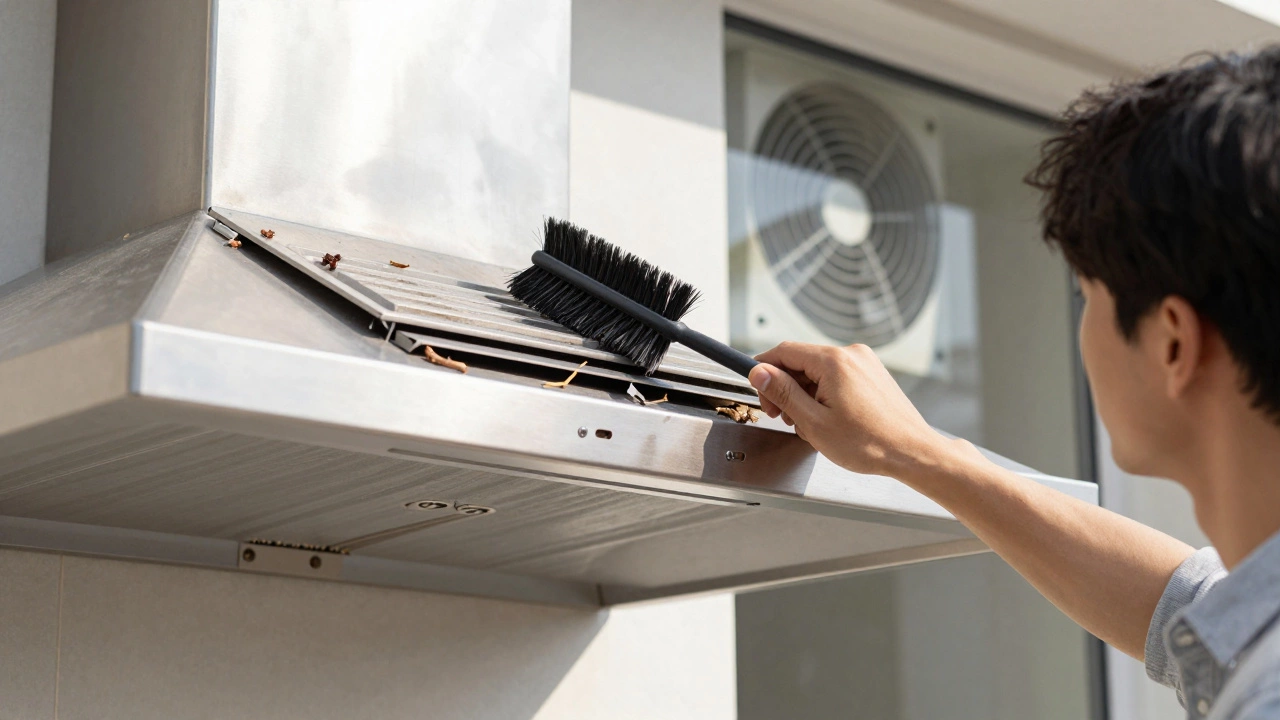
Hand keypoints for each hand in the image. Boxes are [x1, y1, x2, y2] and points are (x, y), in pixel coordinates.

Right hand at [748, 341, 958, 478]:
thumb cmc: (870, 443)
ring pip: (818, 371)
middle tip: (778, 415)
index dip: (764, 368)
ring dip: (804, 394)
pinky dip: (824, 394)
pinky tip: (825, 418)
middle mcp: (851, 355)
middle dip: (784, 387)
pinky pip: (837, 377)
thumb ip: (783, 393)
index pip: (784, 351)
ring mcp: (865, 363)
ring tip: (806, 423)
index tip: (755, 386)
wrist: (912, 452)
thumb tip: (759, 372)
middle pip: (801, 361)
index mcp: (834, 361)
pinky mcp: (872, 374)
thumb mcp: (813, 421)